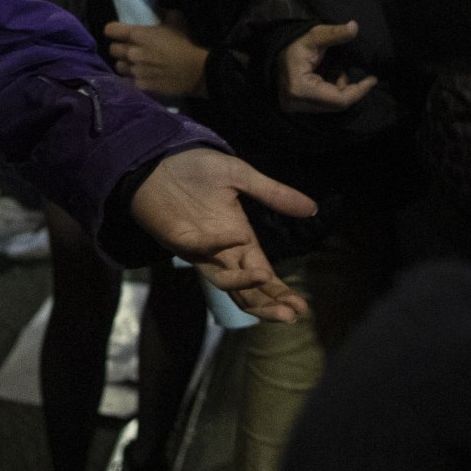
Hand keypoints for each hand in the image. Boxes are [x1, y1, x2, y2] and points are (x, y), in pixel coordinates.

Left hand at [103, 20, 207, 98]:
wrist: (195, 71)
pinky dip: (134, 78)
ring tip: (134, 64)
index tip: (117, 32)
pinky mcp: (140, 85)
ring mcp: (134, 70)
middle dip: (119, 48)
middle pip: (112, 50)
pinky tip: (142, 76)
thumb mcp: (176, 22)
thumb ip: (165, 15)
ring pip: (119, 66)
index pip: (110, 30)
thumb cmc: (184, 44)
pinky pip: (129, 80)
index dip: (113, 31)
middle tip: (129, 49)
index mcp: (137, 34)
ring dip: (125, 64)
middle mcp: (131, 52)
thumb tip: (162, 11)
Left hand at [131, 147, 315, 321]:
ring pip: (223, 282)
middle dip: (269, 303)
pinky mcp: (176, 239)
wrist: (158, 156)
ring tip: (268, 280)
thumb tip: (313, 208)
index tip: (302, 307)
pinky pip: (199, 250)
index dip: (280, 292)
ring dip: (245, 285)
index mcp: (240, 240)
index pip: (263, 276)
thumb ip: (274, 194)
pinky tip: (238, 237)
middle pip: (247, 289)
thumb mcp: (241, 177)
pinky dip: (217, 245)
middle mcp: (221, 251)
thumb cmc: (196, 168)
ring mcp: (198, 248)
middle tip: (292, 313)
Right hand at [279, 21, 378, 112]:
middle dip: (347, 88)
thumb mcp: (314, 36)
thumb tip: (354, 26)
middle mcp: (296, 103)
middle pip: (335, 105)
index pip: (338, 99)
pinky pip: (323, 105)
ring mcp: (294, 107)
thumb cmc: (293, 44)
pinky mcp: (296, 107)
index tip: (372, 79)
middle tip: (346, 68)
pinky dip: (331, 91)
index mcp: (300, 88)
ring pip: (330, 106)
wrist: (272, 52)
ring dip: (339, 89)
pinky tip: (328, 76)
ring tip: (335, 70)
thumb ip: (334, 34)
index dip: (359, 90)